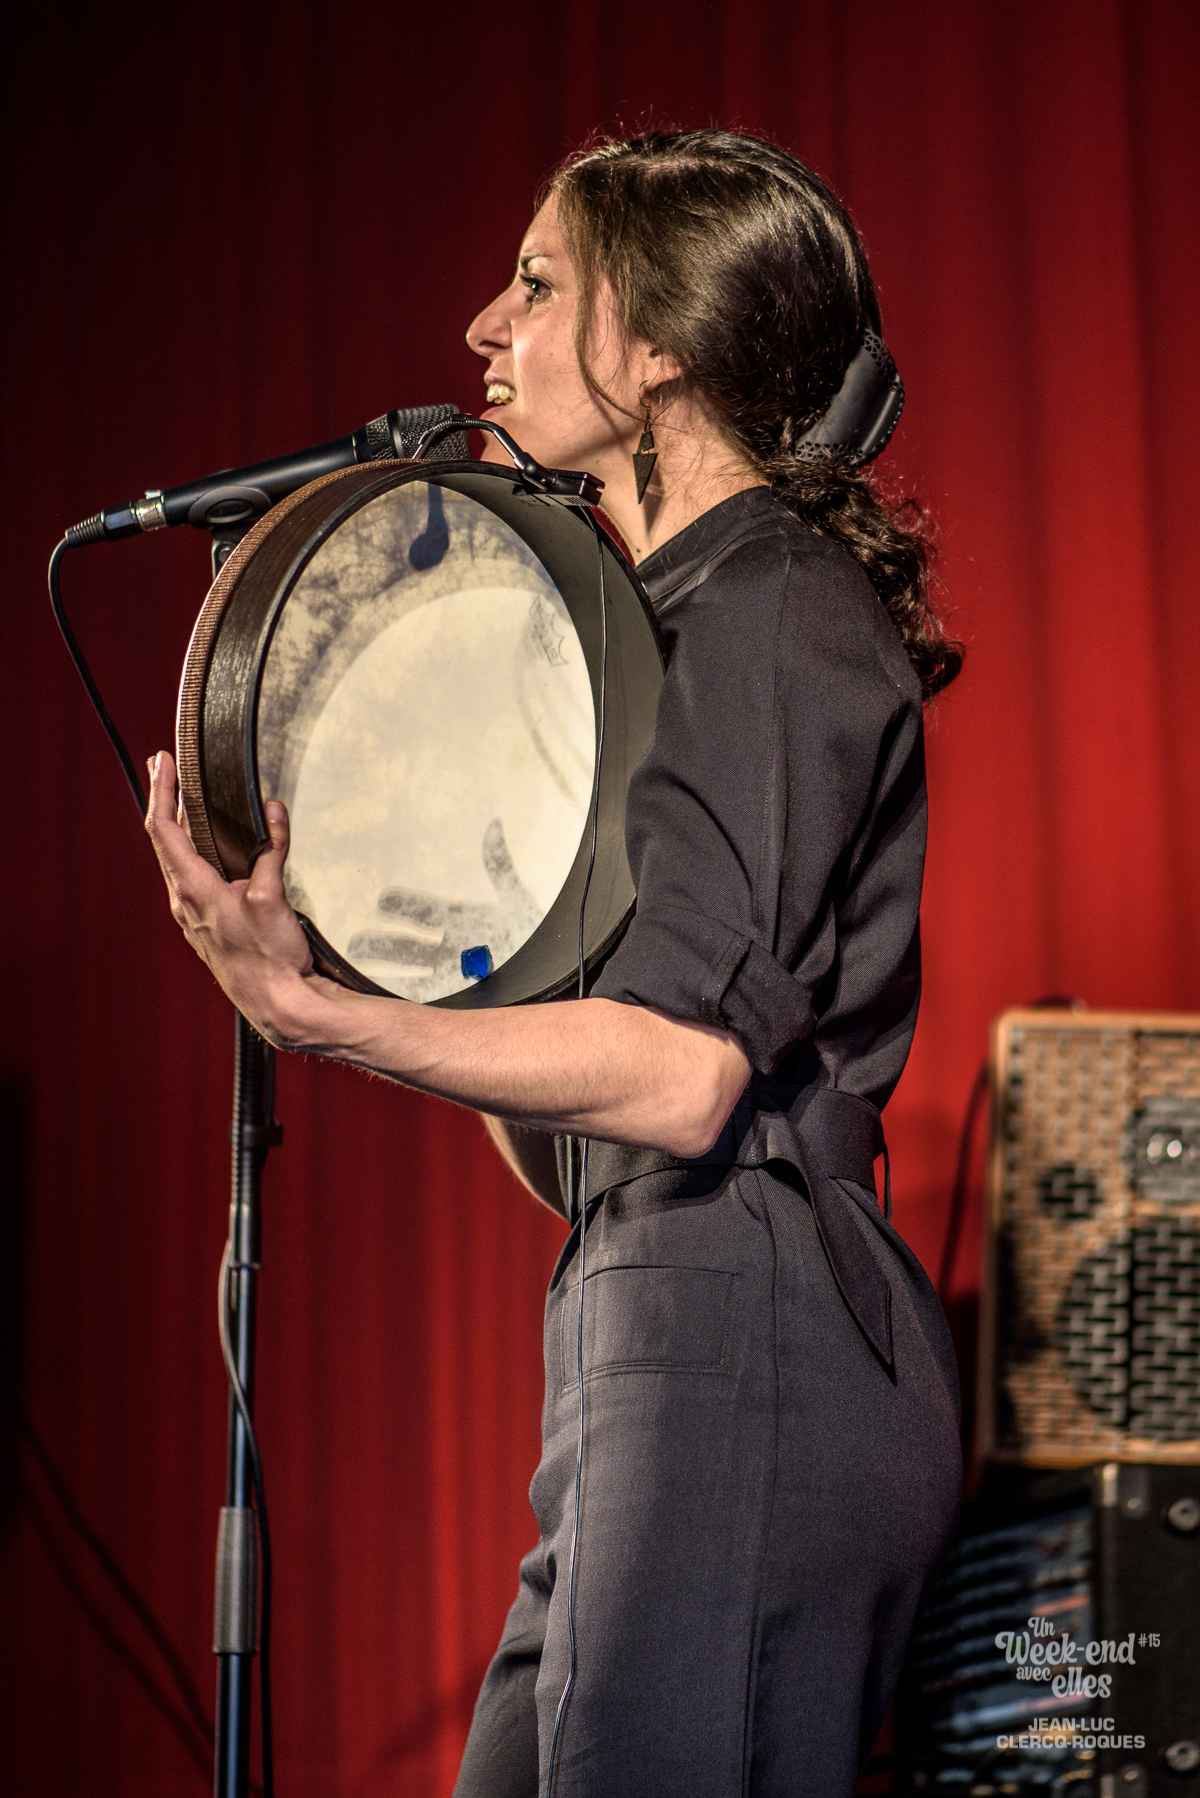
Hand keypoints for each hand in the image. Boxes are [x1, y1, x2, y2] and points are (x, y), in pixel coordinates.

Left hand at [144, 751, 331, 1040]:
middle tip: (167, 768)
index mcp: (192, 890)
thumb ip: (270, 851)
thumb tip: (273, 812)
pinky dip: (193, 851)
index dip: (161, 791)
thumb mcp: (272, 897)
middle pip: (164, 841)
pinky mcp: (207, 926)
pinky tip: (208, 848)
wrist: (277, 1004)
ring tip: (184, 799)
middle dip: (166, 801)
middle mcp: (184, 902)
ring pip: (176, 860)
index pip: (163, 829)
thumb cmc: (270, 958)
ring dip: (178, 826)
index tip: (162, 761)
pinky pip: (190, 878)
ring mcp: (193, 916)